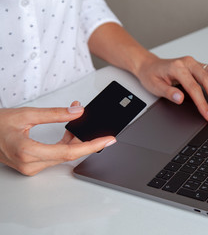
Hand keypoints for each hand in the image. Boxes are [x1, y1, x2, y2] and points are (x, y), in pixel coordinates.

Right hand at [0, 101, 115, 175]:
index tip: (107, 141)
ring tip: (79, 126)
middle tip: (98, 129)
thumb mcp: (27, 114)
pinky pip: (54, 157)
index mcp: (27, 151)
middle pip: (67, 155)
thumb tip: (77, 111)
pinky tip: (69, 135)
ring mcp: (29, 168)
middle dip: (84, 141)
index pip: (69, 152)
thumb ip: (55, 114)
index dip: (91, 146)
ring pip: (62, 157)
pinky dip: (64, 146)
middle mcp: (29, 164)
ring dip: (74, 143)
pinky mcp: (30, 166)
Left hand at [136, 55, 207, 121]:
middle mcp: (188, 63)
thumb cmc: (151, 75)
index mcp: (177, 68)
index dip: (203, 103)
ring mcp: (195, 63)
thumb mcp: (155, 86)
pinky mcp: (199, 65)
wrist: (149, 65)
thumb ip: (168, 93)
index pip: (194, 88)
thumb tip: (180, 99)